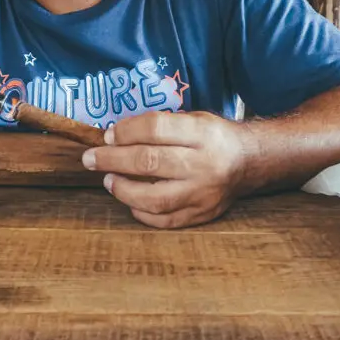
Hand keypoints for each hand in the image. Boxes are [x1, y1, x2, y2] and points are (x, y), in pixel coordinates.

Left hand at [82, 111, 252, 228]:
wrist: (249, 161)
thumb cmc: (213, 137)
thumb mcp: (193, 118)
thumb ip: (159, 125)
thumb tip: (115, 137)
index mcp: (202, 133)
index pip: (156, 128)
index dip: (126, 131)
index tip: (107, 135)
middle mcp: (205, 164)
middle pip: (150, 162)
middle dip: (113, 160)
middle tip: (90, 158)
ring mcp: (204, 194)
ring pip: (155, 198)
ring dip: (124, 190)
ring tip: (108, 180)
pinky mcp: (203, 215)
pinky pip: (166, 220)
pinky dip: (142, 213)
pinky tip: (130, 201)